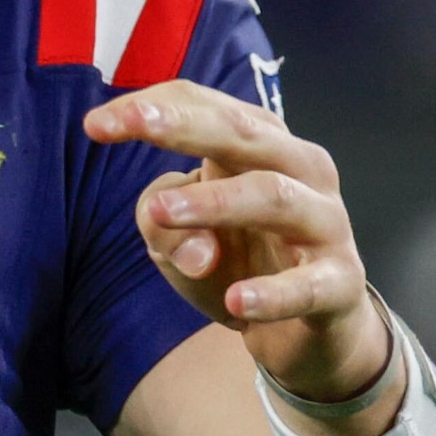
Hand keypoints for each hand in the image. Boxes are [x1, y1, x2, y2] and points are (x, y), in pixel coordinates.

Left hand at [83, 80, 390, 411]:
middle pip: (245, 133)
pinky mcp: (340, 282)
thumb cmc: (240, 260)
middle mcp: (299, 169)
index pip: (205, 106)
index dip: (153, 107)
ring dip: (217, 202)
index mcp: (260, 145)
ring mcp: (326, 223)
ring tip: (166, 213)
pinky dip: (273, 294)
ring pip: (274, 196)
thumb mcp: (178, 235)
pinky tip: (236, 301)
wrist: (309, 328)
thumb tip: (189, 243)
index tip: (95, 125)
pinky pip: (309, 285)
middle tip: (137, 124)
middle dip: (187, 125)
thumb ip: (159, 219)